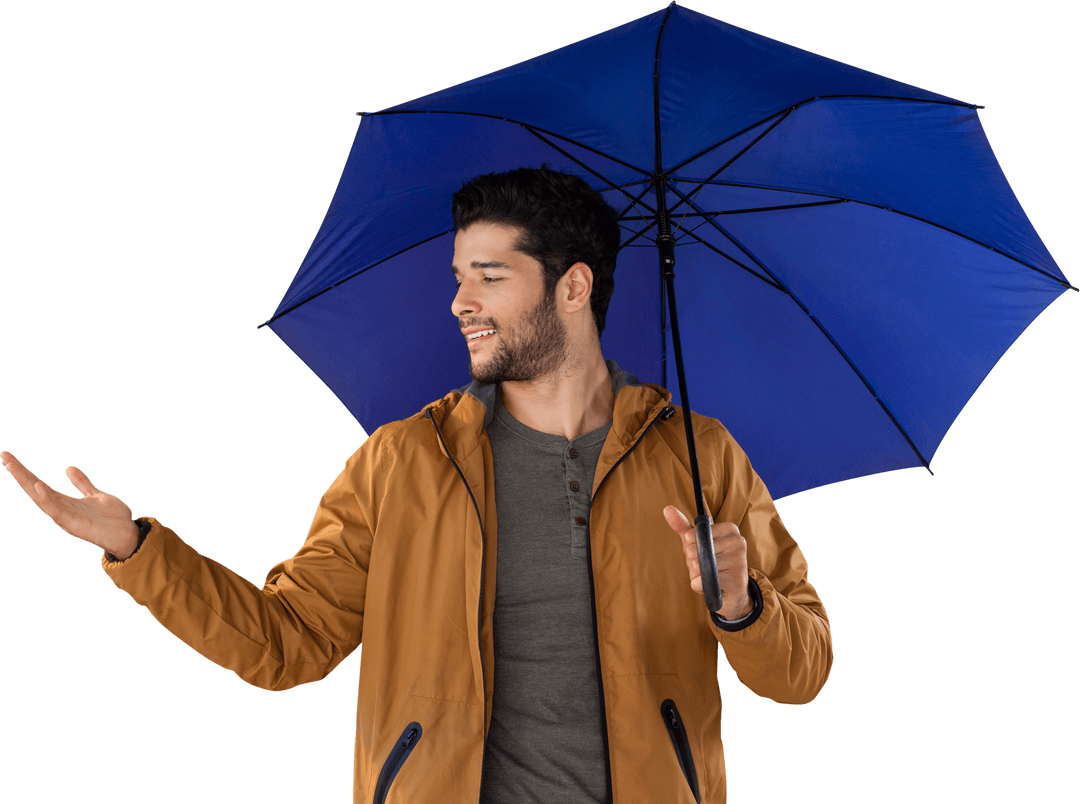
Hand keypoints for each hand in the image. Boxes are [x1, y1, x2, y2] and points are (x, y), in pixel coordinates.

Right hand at [2, 451, 139, 558]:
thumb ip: (82, 483)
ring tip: (13, 466)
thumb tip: (68, 467)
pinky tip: (38, 487)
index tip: (9, 457)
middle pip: (35, 489)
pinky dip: (46, 500)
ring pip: (40, 498)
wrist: (128, 534)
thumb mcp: (95, 495)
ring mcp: (65, 517)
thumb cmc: (112, 518)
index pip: (39, 484)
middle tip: (5, 456)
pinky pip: (56, 512)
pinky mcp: (74, 525)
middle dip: (19, 473)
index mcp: (64, 502)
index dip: (25, 472)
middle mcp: (61, 509)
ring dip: (26, 482)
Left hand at [663, 505, 751, 619]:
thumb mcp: (697, 543)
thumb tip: (667, 509)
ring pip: (700, 567)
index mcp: (730, 529)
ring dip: (695, 575)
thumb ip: (683, 527)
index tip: (698, 549)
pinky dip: (699, 586)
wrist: (729, 592)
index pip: (698, 533)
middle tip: (703, 566)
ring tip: (707, 577)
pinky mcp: (737, 581)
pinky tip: (710, 586)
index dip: (691, 543)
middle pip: (697, 550)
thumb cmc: (711, 563)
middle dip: (692, 561)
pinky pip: (704, 582)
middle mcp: (739, 542)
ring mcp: (740, 562)